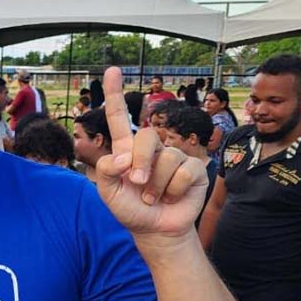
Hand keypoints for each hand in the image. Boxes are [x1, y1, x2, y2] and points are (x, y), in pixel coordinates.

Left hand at [95, 67, 207, 237]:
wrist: (155, 230)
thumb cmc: (130, 210)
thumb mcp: (108, 194)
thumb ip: (105, 172)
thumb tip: (122, 157)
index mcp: (127, 149)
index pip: (119, 117)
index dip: (115, 94)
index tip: (112, 70)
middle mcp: (152, 149)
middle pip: (146, 137)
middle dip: (141, 164)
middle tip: (139, 186)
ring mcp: (175, 156)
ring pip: (166, 158)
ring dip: (157, 184)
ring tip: (154, 196)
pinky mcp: (194, 169)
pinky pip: (184, 172)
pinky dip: (174, 190)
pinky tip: (172, 197)